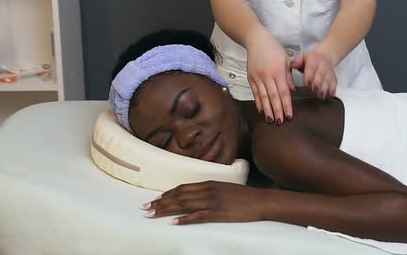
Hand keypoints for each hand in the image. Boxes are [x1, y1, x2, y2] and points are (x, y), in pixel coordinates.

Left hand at [141, 181, 266, 224]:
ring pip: (184, 205)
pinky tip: (173, 223)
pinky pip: (197, 216)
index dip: (167, 194)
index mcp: (209, 183)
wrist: (260, 201)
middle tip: (146, 208)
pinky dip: (184, 219)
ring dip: (166, 210)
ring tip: (153, 215)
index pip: (182, 188)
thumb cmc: (244, 196)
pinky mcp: (218, 213)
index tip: (155, 199)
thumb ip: (210, 190)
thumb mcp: (224, 188)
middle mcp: (207, 191)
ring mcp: (212, 202)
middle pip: (179, 196)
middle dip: (161, 202)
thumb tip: (196, 195)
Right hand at [246, 30, 295, 123]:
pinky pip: (255, 93)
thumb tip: (292, 91)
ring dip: (267, 109)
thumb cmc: (274, 49)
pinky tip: (262, 111)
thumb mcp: (286, 61)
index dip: (286, 105)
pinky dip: (258, 103)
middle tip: (280, 122)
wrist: (257, 40)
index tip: (289, 115)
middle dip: (277, 110)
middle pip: (273, 97)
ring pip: (262, 97)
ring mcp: (257, 77)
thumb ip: (289, 77)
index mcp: (278, 71)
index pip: (283, 92)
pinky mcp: (250, 78)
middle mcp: (266, 75)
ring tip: (270, 120)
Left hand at [290, 50, 337, 99]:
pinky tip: (330, 94)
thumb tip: (293, 64)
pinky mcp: (333, 77)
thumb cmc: (311, 59)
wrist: (325, 56)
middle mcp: (322, 65)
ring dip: (324, 88)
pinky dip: (333, 89)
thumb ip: (297, 62)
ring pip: (327, 80)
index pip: (311, 67)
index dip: (309, 75)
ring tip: (320, 95)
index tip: (307, 82)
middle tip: (314, 90)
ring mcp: (329, 71)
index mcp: (313, 59)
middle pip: (321, 74)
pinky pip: (334, 83)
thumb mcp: (302, 56)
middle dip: (317, 83)